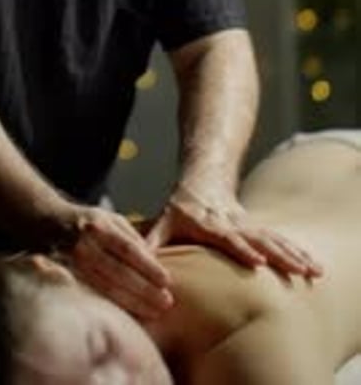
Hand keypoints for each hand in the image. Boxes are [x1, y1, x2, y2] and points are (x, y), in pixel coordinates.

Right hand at [59, 204, 173, 320]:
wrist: (48, 222)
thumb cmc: (88, 223)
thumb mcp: (111, 219)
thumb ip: (132, 237)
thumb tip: (154, 260)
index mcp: (98, 226)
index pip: (128, 248)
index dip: (148, 266)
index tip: (166, 281)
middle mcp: (83, 243)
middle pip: (118, 271)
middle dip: (144, 290)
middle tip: (166, 302)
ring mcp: (71, 262)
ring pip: (105, 287)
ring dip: (132, 302)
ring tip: (153, 311)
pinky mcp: (64, 277)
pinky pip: (91, 294)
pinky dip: (111, 305)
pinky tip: (128, 314)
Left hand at [145, 181, 322, 278]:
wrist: (205, 178)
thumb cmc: (181, 206)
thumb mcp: (164, 220)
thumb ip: (151, 239)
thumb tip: (135, 258)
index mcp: (211, 224)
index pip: (228, 237)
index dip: (242, 249)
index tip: (258, 262)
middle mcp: (233, 224)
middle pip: (260, 239)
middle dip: (280, 255)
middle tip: (299, 271)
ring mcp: (248, 226)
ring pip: (274, 240)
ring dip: (293, 255)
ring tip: (313, 271)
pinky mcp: (257, 230)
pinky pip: (279, 241)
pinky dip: (296, 252)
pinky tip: (312, 266)